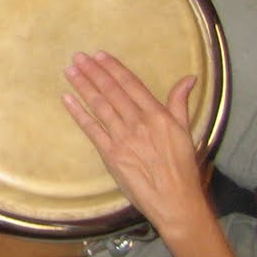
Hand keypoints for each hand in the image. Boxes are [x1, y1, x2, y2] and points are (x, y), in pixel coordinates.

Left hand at [62, 52, 207, 238]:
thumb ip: (181, 103)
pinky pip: (91, 129)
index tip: (99, 55)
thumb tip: (189, 78)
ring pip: (99, 105)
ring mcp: (123, 138)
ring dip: (83, 86)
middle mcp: (139, 123)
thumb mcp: (186, 131)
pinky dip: (78, 112)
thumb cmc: (183, 168)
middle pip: (111, 91)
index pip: (131, 84)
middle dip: (93, 72)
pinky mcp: (111, 154)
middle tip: (77, 56)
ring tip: (70, 70)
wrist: (176, 201)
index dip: (113, 68)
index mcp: (158, 116)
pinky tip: (67, 98)